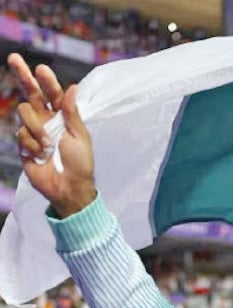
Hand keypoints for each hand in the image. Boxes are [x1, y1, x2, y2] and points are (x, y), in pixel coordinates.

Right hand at [8, 53, 95, 216]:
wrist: (69, 187)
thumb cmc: (80, 163)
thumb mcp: (80, 136)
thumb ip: (72, 112)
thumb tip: (72, 87)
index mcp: (62, 117)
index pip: (52, 94)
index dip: (46, 81)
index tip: (41, 69)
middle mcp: (45, 120)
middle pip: (30, 93)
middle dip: (22, 75)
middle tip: (14, 58)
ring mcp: (32, 131)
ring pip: (24, 113)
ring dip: (37, 128)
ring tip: (48, 145)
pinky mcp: (23, 144)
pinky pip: (21, 134)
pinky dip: (32, 144)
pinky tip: (40, 155)